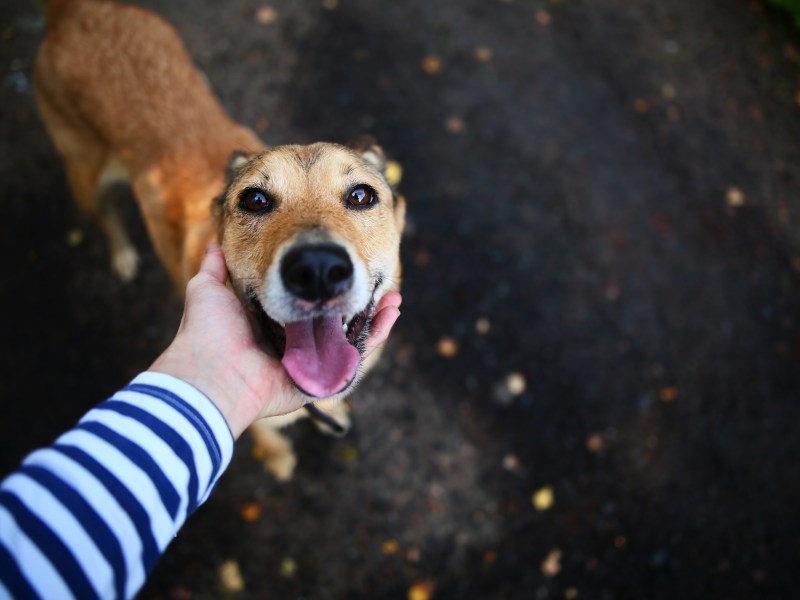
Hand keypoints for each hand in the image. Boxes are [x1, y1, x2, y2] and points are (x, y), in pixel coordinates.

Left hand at [150, 244, 401, 437]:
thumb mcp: (208, 289)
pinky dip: (374, 336)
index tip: (343, 264)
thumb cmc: (208, 332)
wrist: (212, 372)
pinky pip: (354, 359)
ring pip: (350, 339)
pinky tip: (389, 313)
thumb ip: (215, 268)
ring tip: (392, 296)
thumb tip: (214, 245)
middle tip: (373, 279)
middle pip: (334, 321)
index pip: (306, 303)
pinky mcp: (320, 380)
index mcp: (269, 324)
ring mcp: (309, 364)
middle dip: (357, 301)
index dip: (326, 287)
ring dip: (374, 317)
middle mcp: (292, 345)